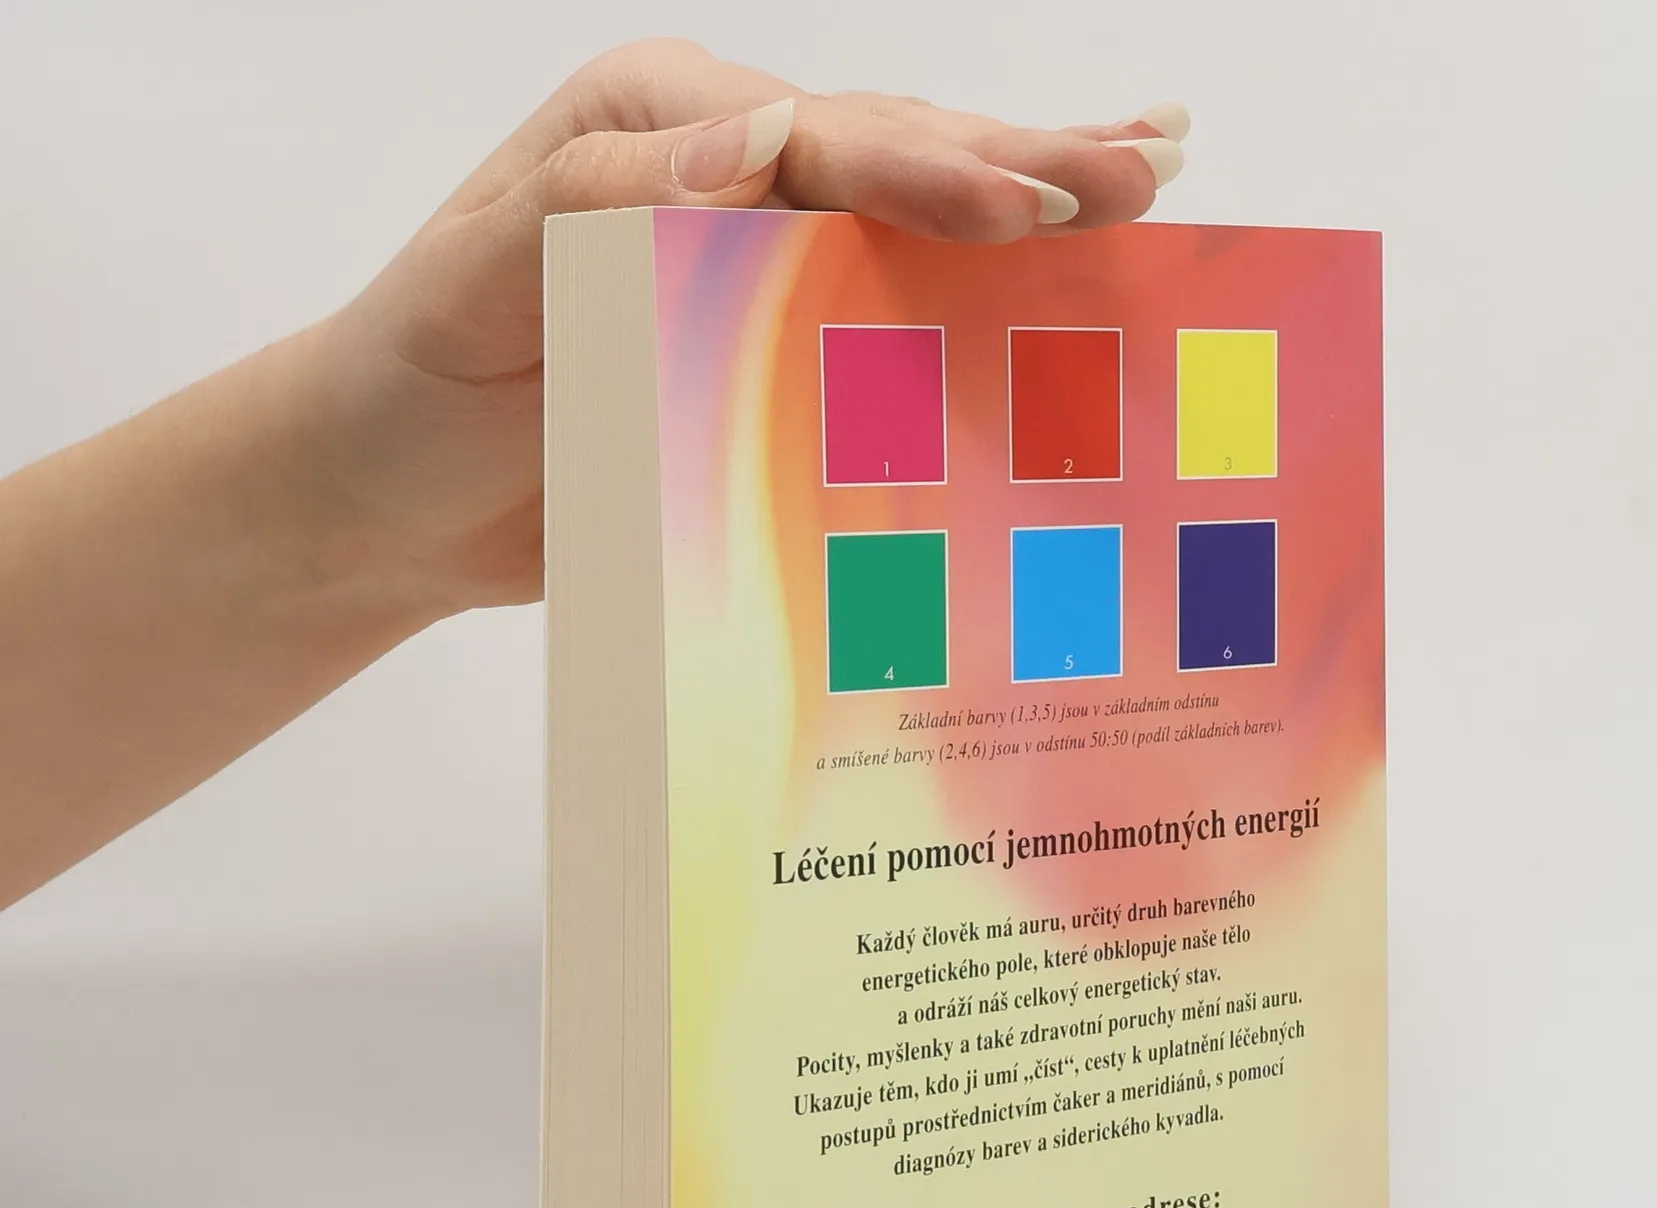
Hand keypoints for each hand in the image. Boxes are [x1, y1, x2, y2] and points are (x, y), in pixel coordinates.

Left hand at [298, 39, 1189, 616]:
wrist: (386, 505)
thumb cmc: (410, 384)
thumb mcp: (480, 283)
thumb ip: (607, 205)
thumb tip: (763, 143)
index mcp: (662, 133)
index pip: (822, 137)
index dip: (931, 168)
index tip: (1030, 206)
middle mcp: (726, 187)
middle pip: (898, 161)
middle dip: (1029, 163)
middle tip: (1151, 165)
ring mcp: (760, 276)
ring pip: (918, 233)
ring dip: (1034, 210)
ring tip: (1150, 182)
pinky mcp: (774, 364)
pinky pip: (893, 331)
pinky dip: (984, 309)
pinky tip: (1058, 290)